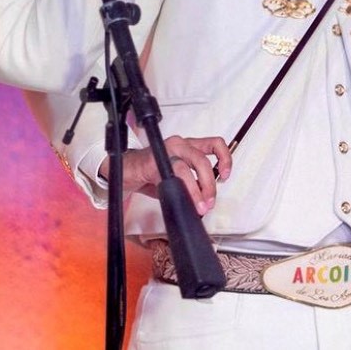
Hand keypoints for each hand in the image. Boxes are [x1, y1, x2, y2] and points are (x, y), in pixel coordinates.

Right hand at [103, 134, 232, 215]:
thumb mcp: (177, 178)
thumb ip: (193, 184)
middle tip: (209, 202)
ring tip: (198, 205)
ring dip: (196, 190)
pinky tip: (179, 197)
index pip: (214, 144)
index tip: (225, 176)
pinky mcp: (153, 161)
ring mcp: (165, 151)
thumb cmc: (150, 173)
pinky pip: (172, 175)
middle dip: (209, 185)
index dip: (225, 159)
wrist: (125, 170)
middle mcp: (178, 144)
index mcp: (187, 146)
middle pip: (202, 160)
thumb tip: (206, 202)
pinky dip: (181, 190)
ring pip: (188, 167)